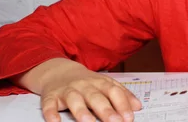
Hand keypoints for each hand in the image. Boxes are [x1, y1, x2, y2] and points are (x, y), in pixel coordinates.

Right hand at [11, 58, 141, 121]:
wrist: (58, 71)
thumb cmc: (86, 82)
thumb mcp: (105, 84)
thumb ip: (122, 95)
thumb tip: (138, 107)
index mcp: (100, 82)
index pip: (113, 92)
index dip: (122, 104)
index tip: (129, 117)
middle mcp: (84, 85)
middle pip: (96, 97)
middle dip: (106, 110)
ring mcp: (67, 90)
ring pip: (74, 99)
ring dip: (81, 111)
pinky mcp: (51, 97)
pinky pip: (49, 105)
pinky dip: (51, 114)